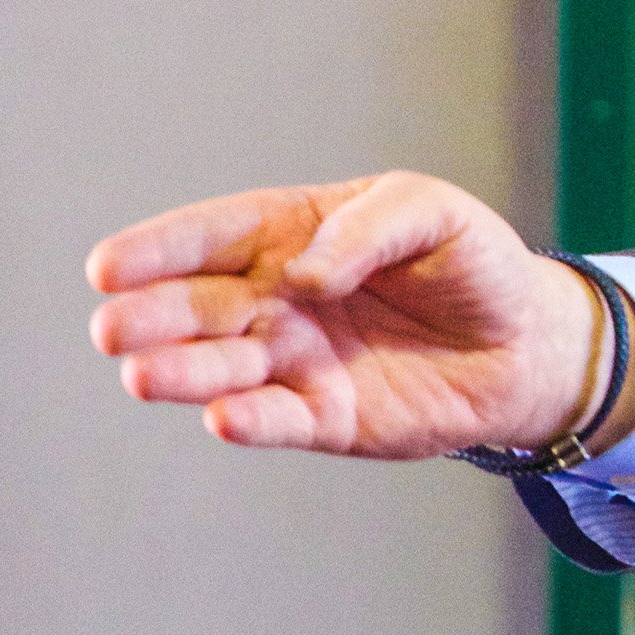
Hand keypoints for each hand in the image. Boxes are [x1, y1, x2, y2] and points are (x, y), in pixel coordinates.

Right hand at [84, 172, 608, 458]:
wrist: (527, 342)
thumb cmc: (471, 263)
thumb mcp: (434, 213)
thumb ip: (369, 229)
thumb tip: (305, 275)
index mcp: (289, 234)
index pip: (211, 236)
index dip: (157, 250)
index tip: (107, 268)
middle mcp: (275, 299)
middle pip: (198, 306)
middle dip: (151, 317)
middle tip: (113, 329)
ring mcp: (293, 359)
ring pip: (223, 367)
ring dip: (182, 373)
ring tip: (142, 376)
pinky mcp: (323, 416)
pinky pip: (277, 419)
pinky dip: (249, 421)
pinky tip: (224, 419)